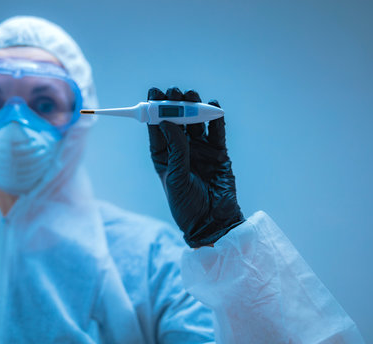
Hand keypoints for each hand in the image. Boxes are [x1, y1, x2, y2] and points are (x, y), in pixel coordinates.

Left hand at [147, 87, 244, 247]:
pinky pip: (217, 132)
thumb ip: (175, 149)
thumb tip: (166, 121)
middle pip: (177, 122)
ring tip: (191, 94)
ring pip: (196, 123)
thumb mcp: (176, 176)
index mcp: (164, 157)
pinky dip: (216, 119)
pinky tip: (213, 105)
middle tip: (173, 91)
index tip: (153, 93)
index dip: (155, 111)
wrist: (211, 223)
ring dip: (194, 108)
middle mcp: (181, 151)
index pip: (157, 129)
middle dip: (175, 105)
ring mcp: (201, 151)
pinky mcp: (219, 154)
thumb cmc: (186, 204)